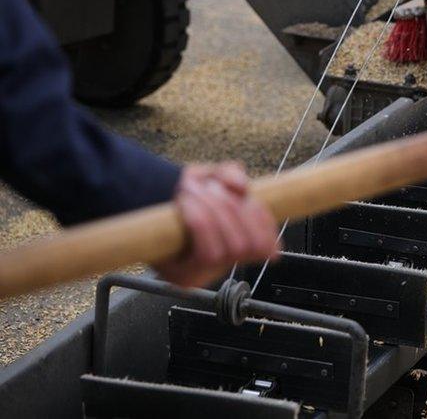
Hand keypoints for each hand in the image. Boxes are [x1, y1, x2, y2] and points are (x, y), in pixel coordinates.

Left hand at [154, 162, 278, 286]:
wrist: (135, 202)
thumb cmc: (177, 194)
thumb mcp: (209, 178)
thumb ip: (231, 176)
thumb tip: (243, 188)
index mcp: (235, 245)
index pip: (265, 245)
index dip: (263, 222)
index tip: (248, 197)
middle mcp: (220, 267)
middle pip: (247, 245)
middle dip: (233, 210)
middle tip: (213, 187)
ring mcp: (203, 276)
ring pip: (229, 249)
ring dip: (216, 212)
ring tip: (196, 189)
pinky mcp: (183, 278)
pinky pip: (207, 252)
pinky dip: (201, 221)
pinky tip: (187, 203)